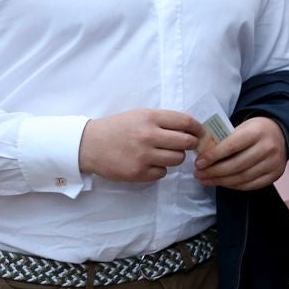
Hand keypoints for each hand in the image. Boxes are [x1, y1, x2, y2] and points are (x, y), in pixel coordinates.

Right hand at [78, 108, 203, 182]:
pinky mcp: (138, 172)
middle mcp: (149, 136)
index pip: (186, 122)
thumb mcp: (140, 115)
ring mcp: (144, 156)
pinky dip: (160, 169)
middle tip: (186, 146)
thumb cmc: (117, 128)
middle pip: (187, 142)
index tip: (200, 133)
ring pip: (178, 159)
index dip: (198, 128)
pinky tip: (149, 163)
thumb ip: (164, 120)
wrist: (88, 145)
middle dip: (190, 144)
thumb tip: (192, 128)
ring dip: (175, 157)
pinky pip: (163, 173)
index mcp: (150, 118)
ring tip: (162, 154)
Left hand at [194, 116, 287, 190]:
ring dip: (221, 181)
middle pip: (236, 165)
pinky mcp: (276, 174)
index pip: (231, 146)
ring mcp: (274, 163)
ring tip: (206, 180)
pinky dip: (234, 186)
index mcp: (257, 132)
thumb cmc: (255, 130)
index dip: (213, 156)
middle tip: (198, 174)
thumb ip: (225, 140)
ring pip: (242, 177)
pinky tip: (223, 183)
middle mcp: (268, 148)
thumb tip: (203, 156)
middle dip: (213, 171)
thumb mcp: (242, 127)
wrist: (281, 133)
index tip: (198, 163)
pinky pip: (251, 185)